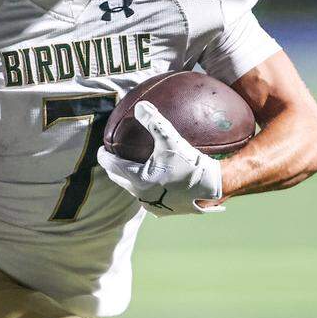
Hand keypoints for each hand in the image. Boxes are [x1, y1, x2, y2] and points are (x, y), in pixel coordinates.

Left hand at [96, 101, 223, 216]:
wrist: (213, 186)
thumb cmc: (190, 163)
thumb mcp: (171, 140)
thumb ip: (154, 123)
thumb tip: (140, 106)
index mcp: (138, 179)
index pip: (111, 165)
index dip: (104, 156)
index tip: (103, 148)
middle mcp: (141, 196)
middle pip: (118, 179)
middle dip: (113, 167)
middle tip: (113, 156)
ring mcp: (152, 206)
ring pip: (131, 189)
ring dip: (128, 178)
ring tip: (130, 166)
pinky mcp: (163, 211)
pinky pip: (146, 198)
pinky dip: (144, 187)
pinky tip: (151, 179)